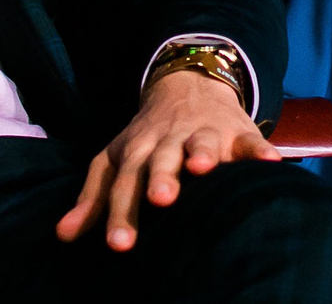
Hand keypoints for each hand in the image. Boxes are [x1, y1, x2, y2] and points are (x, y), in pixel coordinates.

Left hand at [56, 69, 276, 251]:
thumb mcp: (115, 160)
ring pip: (202, 143)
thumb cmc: (148, 139)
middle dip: (161, 178)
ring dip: (203, 153)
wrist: (187, 85)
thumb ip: (93, 198)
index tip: (119, 245)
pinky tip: (270, 162)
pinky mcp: (237, 133)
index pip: (125, 184)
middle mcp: (168, 142)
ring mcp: (204, 135)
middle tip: (160, 199)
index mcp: (136, 152)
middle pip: (161, 160)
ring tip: (203, 167)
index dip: (121, 214)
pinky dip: (259, 150)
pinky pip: (249, 141)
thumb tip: (61, 235)